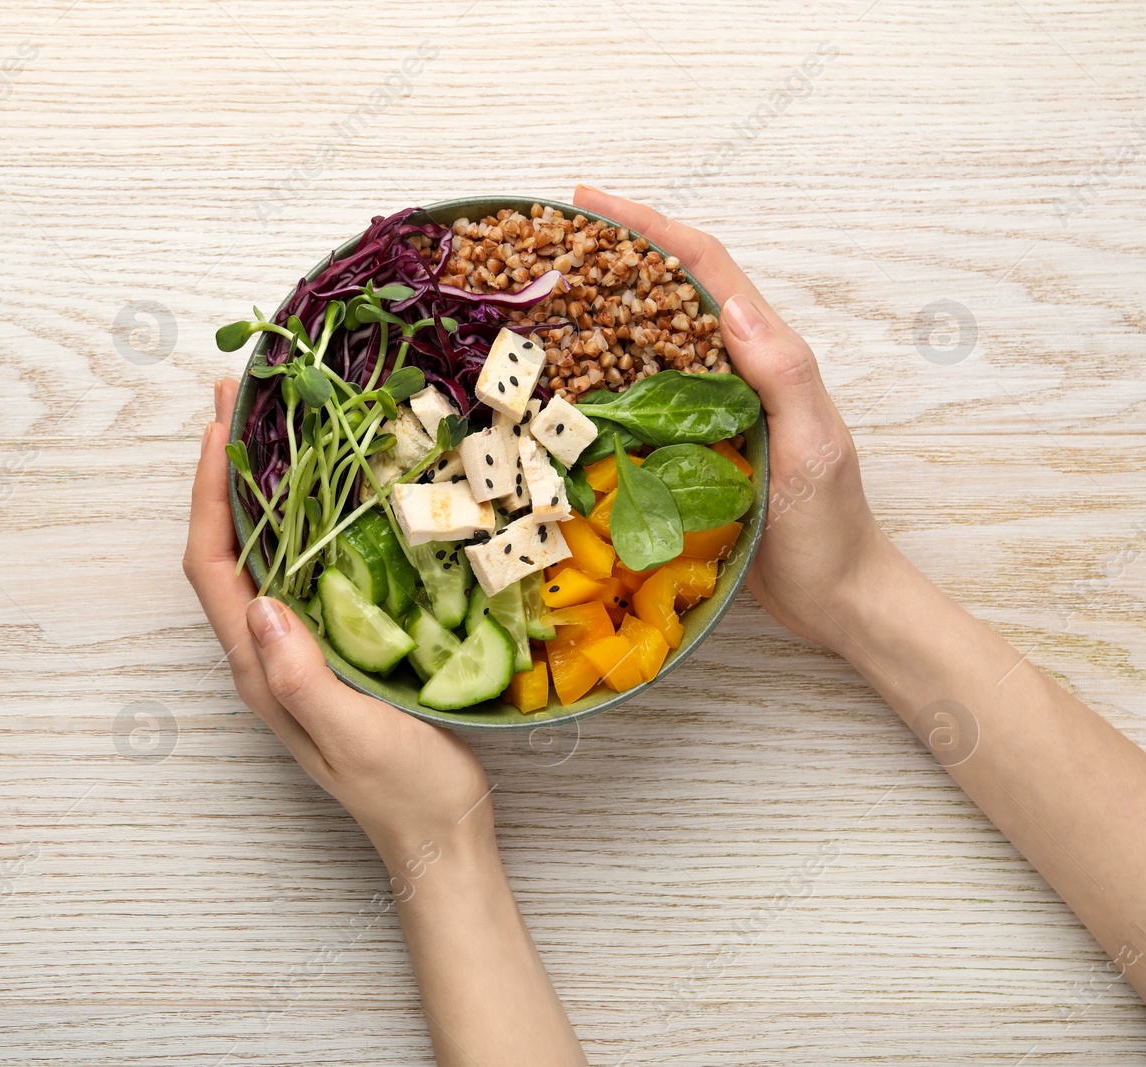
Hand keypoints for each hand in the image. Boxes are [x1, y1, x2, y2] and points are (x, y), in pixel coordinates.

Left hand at [184, 378, 492, 862]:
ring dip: (257, 488)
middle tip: (239, 398)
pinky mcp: (333, 649)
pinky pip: (302, 570)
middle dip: (224, 472)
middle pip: (226, 549)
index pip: (213, 567)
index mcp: (262, 670)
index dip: (209, 494)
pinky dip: (301, 519)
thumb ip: (303, 678)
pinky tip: (328, 492)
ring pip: (261, 555)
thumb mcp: (354, 737)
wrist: (439, 839)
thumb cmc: (404, 793)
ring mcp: (298, 651)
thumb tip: (260, 607)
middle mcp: (267, 654)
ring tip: (272, 425)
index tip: (220, 427)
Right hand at [573, 186, 894, 651]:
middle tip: (543, 237)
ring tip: (537, 293)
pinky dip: (594, 378)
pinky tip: (556, 380)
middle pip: (667, 293)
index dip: (650, 228)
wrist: (833, 598)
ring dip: (596, 310)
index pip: (705, 270)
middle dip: (612, 254)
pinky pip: (632, 401)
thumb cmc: (829, 526)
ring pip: (643, 342)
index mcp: (764, 356)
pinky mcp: (682, 450)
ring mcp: (704, 410)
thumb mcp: (815, 447)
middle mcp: (729, 372)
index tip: (589, 203)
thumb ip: (784, 375)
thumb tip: (734, 307)